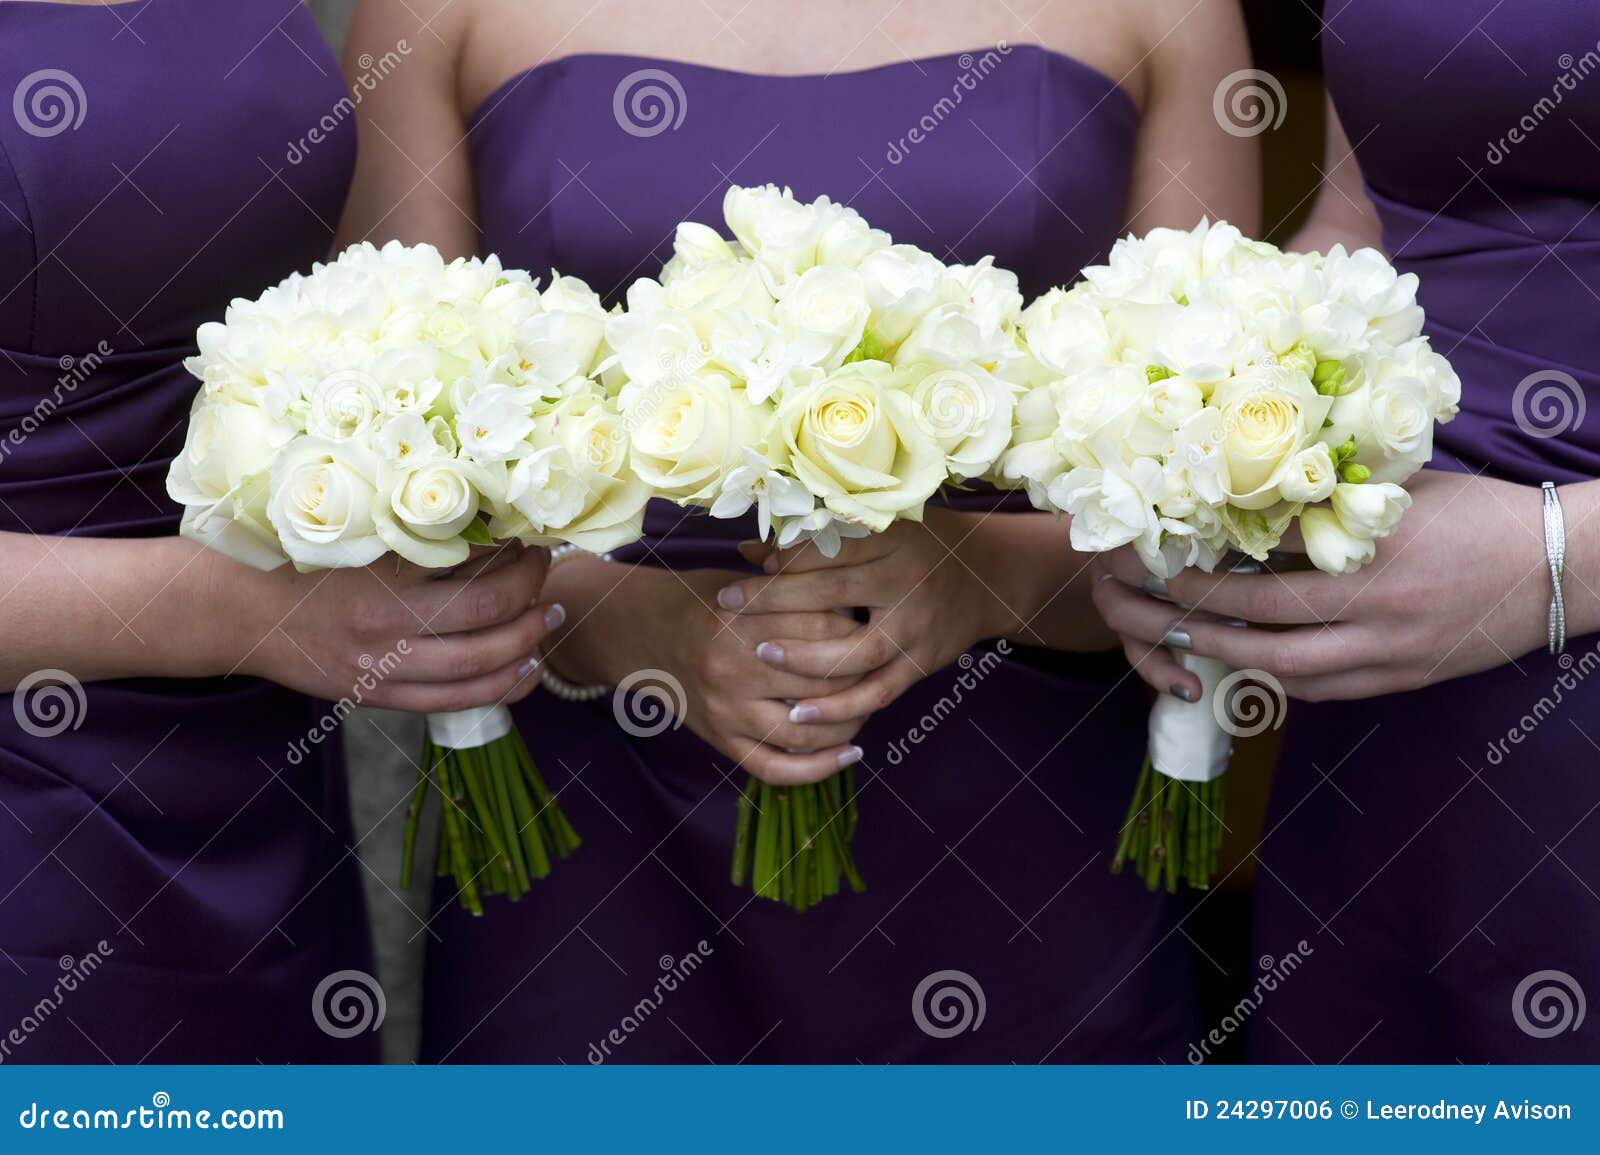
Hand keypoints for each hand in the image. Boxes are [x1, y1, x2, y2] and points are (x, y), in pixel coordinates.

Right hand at [238, 542, 561, 712]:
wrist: (248, 614)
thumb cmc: (306, 563)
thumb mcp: (361, 538)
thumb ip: (420, 537)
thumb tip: (495, 527)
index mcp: (381, 573)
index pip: (472, 563)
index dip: (516, 555)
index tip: (532, 538)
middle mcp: (386, 623)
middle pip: (485, 612)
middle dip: (531, 591)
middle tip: (549, 571)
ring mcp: (383, 667)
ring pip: (477, 664)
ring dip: (527, 641)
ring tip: (550, 619)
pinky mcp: (379, 697)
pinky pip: (454, 701)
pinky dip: (501, 688)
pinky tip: (528, 670)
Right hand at [551, 565, 868, 784]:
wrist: (640, 630)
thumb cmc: (705, 598)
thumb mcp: (748, 581)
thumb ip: (799, 591)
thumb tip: (866, 603)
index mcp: (747, 617)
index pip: (828, 630)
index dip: (862, 633)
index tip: (878, 631)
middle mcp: (736, 666)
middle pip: (824, 683)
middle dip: (863, 681)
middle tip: (881, 674)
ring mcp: (727, 708)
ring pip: (806, 732)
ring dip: (848, 726)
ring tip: (867, 712)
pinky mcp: (720, 739)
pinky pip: (776, 768)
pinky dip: (818, 770)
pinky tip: (849, 755)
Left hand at [716, 508, 1017, 725]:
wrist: (986, 576)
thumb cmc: (920, 545)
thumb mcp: (880, 528)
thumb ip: (818, 539)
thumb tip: (747, 550)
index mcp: (893, 540)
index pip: (828, 549)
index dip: (784, 560)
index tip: (747, 568)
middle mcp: (907, 582)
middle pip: (831, 594)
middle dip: (775, 601)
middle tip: (729, 606)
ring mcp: (916, 627)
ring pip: (853, 652)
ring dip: (803, 659)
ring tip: (759, 656)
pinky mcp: (921, 663)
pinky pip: (877, 692)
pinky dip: (839, 707)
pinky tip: (801, 714)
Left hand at [1092, 470, 1559, 701]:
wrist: (1565, 567)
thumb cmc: (1482, 513)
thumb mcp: (1403, 491)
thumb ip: (1334, 501)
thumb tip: (1257, 497)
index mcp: (1373, 543)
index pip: (1269, 552)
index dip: (1208, 554)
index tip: (1161, 545)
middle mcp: (1375, 603)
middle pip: (1261, 619)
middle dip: (1194, 615)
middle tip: (1147, 601)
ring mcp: (1389, 651)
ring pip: (1284, 667)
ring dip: (1224, 657)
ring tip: (1177, 643)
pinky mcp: (1401, 680)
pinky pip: (1323, 690)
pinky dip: (1277, 680)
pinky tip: (1244, 667)